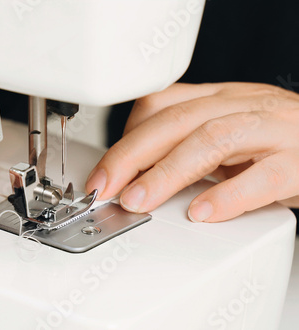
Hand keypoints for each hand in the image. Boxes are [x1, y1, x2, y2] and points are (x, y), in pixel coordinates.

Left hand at [86, 82, 298, 222]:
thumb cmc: (276, 143)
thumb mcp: (226, 133)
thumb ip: (185, 145)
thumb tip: (135, 172)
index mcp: (220, 99)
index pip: (162, 104)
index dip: (127, 137)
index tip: (103, 172)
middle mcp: (242, 106)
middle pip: (177, 120)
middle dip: (131, 155)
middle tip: (103, 188)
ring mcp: (273, 130)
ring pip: (213, 139)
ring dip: (168, 173)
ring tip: (138, 201)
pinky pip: (263, 175)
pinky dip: (228, 195)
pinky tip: (201, 214)